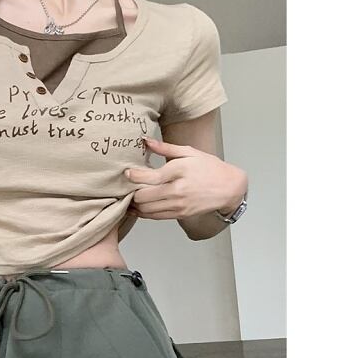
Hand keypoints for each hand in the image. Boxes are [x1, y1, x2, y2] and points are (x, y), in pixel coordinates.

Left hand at [124, 137, 247, 219]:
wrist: (228, 188)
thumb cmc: (209, 168)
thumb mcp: (189, 152)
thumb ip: (165, 147)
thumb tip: (145, 141)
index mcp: (180, 170)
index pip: (150, 177)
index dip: (134, 176)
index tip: (127, 172)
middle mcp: (178, 189)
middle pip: (143, 196)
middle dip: (132, 191)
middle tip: (127, 186)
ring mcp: (178, 204)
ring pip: (146, 209)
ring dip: (135, 203)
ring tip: (131, 195)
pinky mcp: (179, 214)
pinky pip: (154, 216)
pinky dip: (143, 212)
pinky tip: (138, 206)